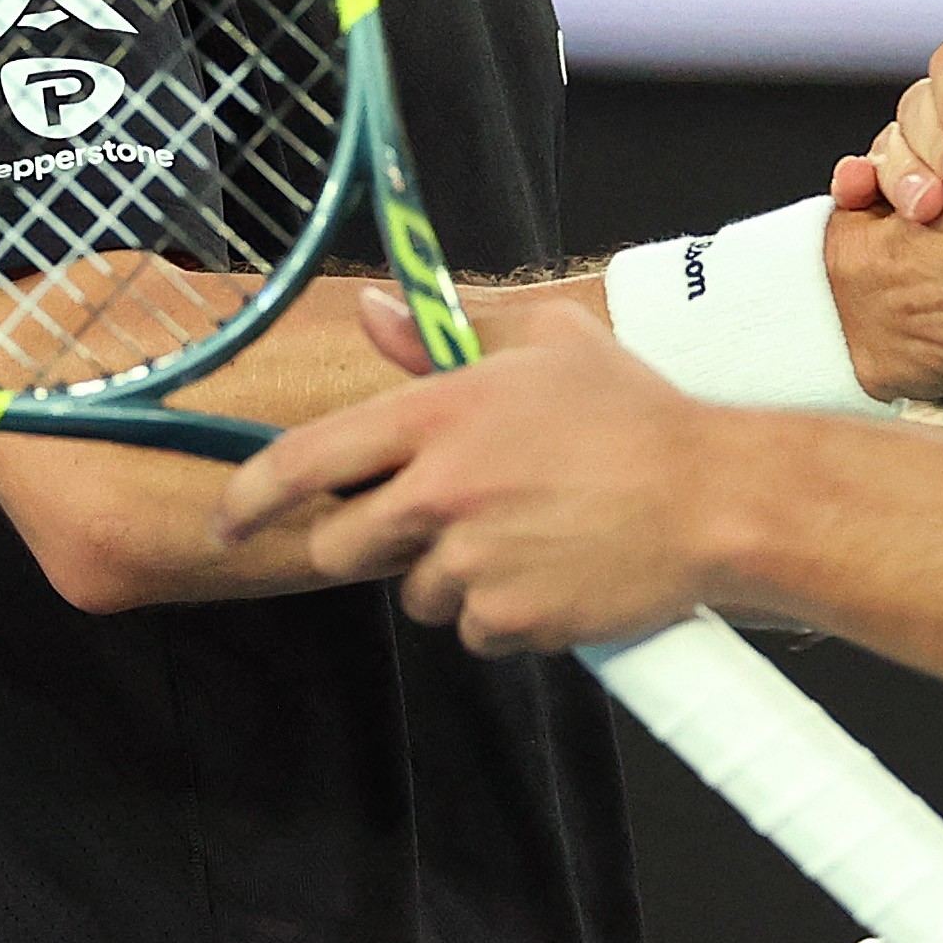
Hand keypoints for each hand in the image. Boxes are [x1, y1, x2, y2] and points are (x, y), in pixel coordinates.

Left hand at [216, 296, 724, 654]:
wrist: (716, 498)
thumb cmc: (636, 415)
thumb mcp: (545, 346)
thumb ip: (444, 336)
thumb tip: (373, 310)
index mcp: (440, 415)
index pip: (307, 461)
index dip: (250, 498)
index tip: (226, 521)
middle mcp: (442, 489)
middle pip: (342, 546)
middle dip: (370, 543)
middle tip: (433, 522)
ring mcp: (472, 560)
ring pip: (415, 592)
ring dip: (454, 577)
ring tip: (528, 536)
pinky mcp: (508, 617)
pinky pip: (474, 631)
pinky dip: (504, 615)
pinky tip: (554, 573)